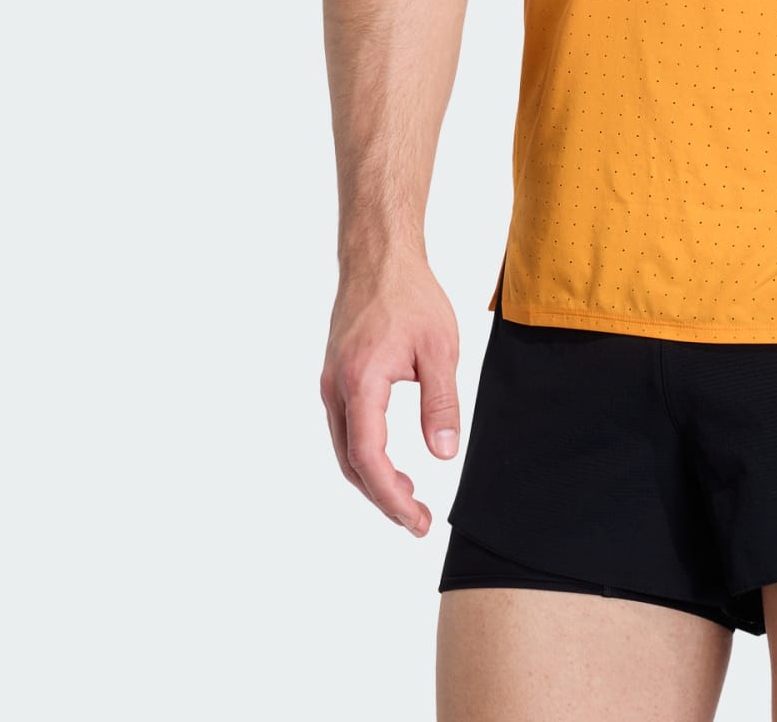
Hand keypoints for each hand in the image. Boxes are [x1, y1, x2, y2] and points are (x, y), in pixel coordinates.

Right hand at [321, 259, 462, 534]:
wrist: (379, 256)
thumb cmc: (410, 295)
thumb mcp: (439, 349)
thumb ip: (441, 403)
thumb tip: (444, 454)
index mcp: (360, 383)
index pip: (369, 458)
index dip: (392, 497)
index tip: (416, 520)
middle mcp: (336, 388)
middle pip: (352, 463)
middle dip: (383, 497)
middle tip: (417, 520)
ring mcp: (331, 383)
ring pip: (345, 449)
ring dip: (373, 478)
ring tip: (409, 494)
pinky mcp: (335, 376)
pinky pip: (345, 428)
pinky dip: (365, 453)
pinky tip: (390, 458)